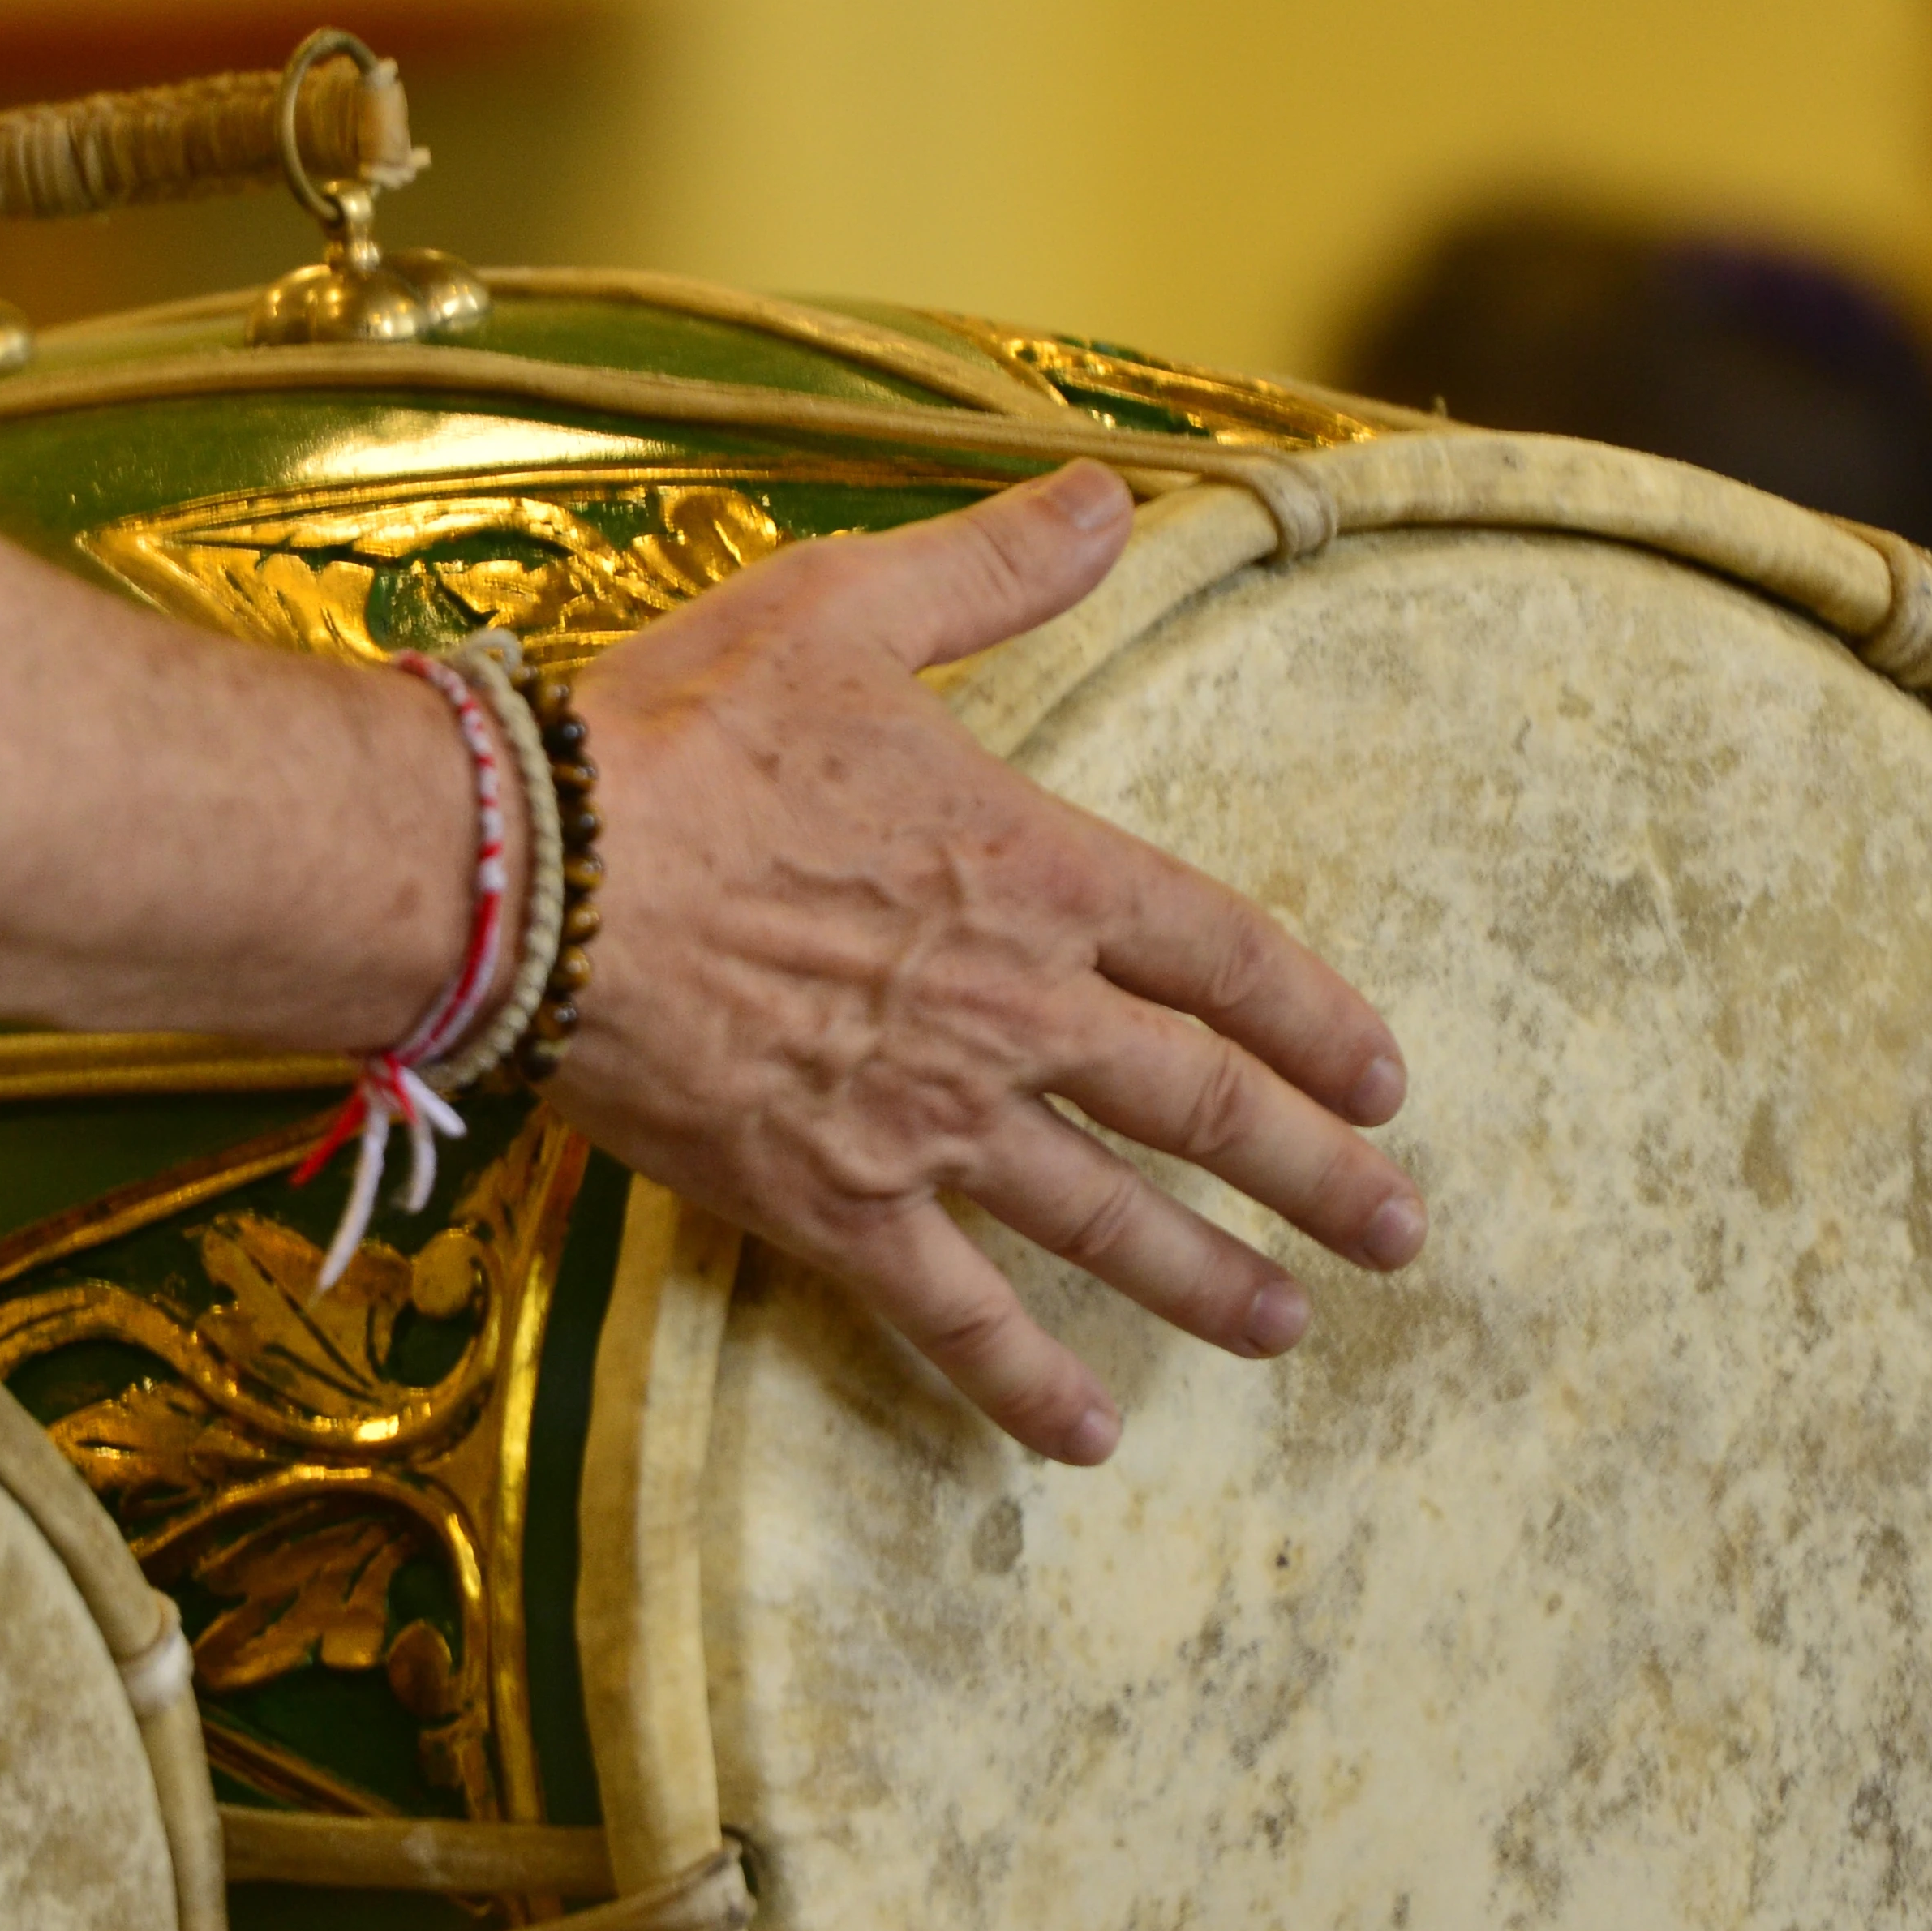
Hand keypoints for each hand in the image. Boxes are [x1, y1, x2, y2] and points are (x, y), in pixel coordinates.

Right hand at [546, 462, 1423, 1462]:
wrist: (533, 884)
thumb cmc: (679, 738)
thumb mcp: (846, 609)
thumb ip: (992, 567)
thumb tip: (1108, 494)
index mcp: (1033, 870)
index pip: (1221, 955)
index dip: (1313, 1019)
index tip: (1384, 1080)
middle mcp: (1013, 1011)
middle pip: (1201, 1107)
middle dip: (1315, 1175)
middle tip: (1398, 1233)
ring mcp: (931, 1123)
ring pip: (1110, 1224)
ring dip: (1212, 1282)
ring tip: (1287, 1326)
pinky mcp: (833, 1205)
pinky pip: (954, 1316)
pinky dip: (1025, 1381)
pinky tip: (1084, 1436)